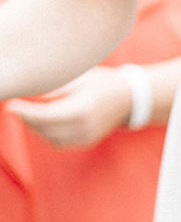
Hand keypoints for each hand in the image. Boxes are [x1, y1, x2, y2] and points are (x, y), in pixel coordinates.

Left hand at [6, 65, 131, 146]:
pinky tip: (41, 122)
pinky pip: (60, 142)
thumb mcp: (78, 79)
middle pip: (46, 129)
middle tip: (14, 107)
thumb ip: (54, 89)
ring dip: (36, 128)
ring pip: (51, 139)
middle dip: (28, 120)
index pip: (46, 116)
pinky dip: (47, 134)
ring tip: (26, 114)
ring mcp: (86, 137)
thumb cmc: (102, 82)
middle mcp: (85, 127)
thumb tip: (30, 95)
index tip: (10, 106)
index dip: (26, 113)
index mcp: (82, 109)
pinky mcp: (86, 141)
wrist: (128, 98)